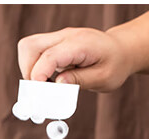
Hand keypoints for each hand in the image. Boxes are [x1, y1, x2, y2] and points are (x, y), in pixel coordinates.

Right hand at [17, 27, 135, 91]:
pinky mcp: (54, 43)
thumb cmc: (115, 64)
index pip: (50, 55)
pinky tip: (45, 80)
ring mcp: (58, 37)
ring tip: (42, 86)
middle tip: (38, 91)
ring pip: (28, 47)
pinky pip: (34, 51)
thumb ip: (80, 80)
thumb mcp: (104, 78)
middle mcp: (66, 36)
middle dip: (28, 71)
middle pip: (30, 46)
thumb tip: (57, 85)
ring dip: (28, 69)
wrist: (121, 50)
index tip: (38, 93)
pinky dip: (33, 67)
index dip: (39, 75)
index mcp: (80, 43)